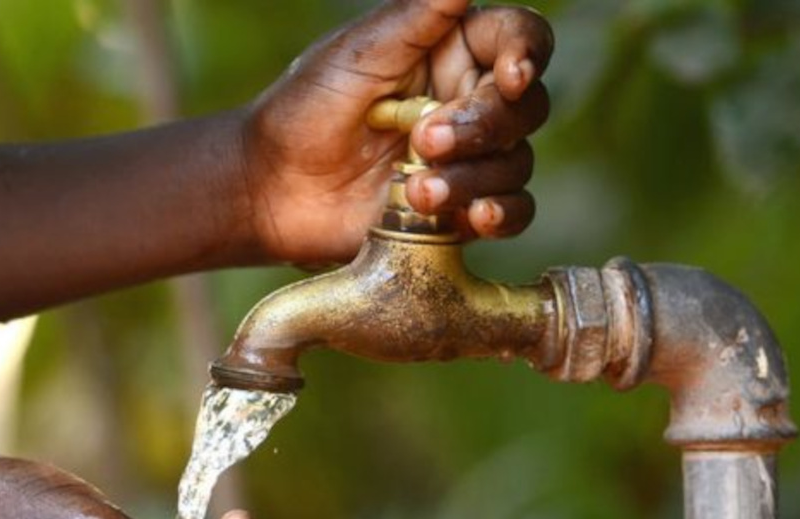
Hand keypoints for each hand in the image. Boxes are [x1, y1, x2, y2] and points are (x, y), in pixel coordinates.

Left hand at [240, 0, 553, 264]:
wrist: (271, 187)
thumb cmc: (304, 109)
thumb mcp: (357, 53)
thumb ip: (418, 15)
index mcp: (451, 51)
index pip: (518, 38)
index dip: (527, 53)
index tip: (509, 76)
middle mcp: (467, 101)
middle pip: (525, 107)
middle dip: (484, 125)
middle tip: (424, 140)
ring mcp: (466, 159)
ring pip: (516, 162)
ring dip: (474, 177)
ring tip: (418, 190)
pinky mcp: (458, 210)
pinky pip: (511, 212)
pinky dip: (499, 214)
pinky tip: (472, 216)